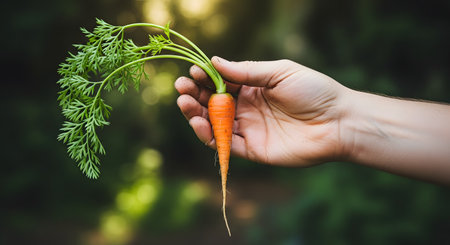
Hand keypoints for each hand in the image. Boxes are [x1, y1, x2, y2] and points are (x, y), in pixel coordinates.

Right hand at [175, 57, 349, 166]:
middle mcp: (247, 109)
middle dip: (194, 95)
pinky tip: (199, 122)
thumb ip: (247, 70)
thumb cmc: (314, 91)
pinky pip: (225, 144)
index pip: (221, 83)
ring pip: (214, 123)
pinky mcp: (252, 150)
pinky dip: (209, 135)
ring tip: (184, 103)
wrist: (338, 121)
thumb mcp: (279, 72)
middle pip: (213, 103)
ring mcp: (248, 129)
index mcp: (253, 88)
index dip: (204, 78)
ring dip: (196, 114)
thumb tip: (215, 61)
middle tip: (181, 88)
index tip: (193, 71)